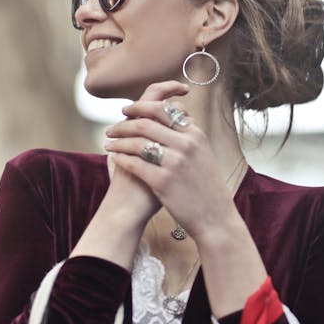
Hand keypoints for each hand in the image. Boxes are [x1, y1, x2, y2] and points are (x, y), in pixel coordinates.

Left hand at [104, 90, 238, 244]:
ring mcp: (175, 162)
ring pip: (137, 142)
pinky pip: (135, 164)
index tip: (126, 110)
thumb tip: (174, 115)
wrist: (215, 217)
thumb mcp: (204, 154)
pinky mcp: (163, 181)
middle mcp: (186, 144)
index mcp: (195, 134)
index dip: (140, 106)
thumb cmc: (206, 187)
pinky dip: (121, 159)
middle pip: (146, 123)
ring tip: (108, 144)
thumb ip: (188, 135)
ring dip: (118, 141)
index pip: (163, 109)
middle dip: (123, 124)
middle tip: (110, 128)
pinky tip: (115, 159)